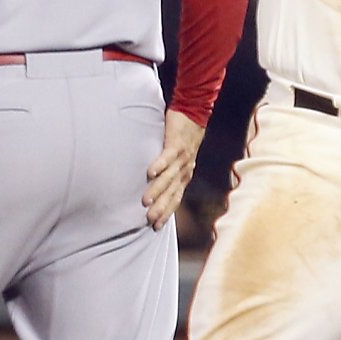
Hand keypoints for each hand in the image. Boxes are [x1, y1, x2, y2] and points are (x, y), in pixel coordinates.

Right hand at [143, 110, 203, 230]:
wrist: (194, 113)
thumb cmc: (182, 136)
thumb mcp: (178, 157)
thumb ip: (169, 170)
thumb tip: (155, 183)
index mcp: (184, 175)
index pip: (175, 198)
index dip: (167, 212)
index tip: (156, 226)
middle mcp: (184, 169)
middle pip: (171, 192)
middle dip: (161, 208)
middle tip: (149, 220)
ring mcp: (182, 158)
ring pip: (168, 177)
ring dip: (157, 190)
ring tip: (145, 201)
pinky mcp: (176, 144)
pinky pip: (167, 156)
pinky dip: (159, 165)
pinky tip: (149, 173)